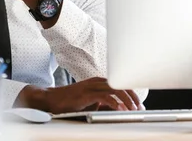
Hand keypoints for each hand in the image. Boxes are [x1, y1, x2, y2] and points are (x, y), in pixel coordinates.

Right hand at [15, 77, 142, 113]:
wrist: (52, 99)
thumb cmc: (70, 101)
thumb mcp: (90, 102)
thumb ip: (104, 104)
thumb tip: (119, 110)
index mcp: (98, 82)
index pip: (119, 84)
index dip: (131, 93)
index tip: (138, 104)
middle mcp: (96, 82)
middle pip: (120, 84)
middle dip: (133, 96)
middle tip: (139, 107)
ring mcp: (91, 87)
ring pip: (115, 89)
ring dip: (127, 100)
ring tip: (133, 109)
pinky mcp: (86, 94)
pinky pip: (105, 97)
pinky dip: (115, 103)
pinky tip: (121, 109)